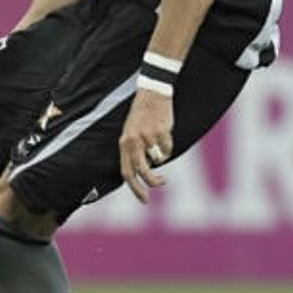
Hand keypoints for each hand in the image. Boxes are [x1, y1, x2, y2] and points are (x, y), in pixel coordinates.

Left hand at [118, 89, 174, 203]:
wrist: (152, 93)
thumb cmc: (141, 115)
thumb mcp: (131, 133)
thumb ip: (133, 151)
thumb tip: (142, 172)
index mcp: (124, 143)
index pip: (127, 172)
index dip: (135, 189)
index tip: (145, 199)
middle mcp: (134, 141)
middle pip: (142, 170)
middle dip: (152, 182)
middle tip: (161, 184)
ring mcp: (148, 136)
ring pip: (159, 159)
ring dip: (162, 154)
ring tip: (160, 140)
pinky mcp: (162, 131)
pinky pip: (168, 148)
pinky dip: (168, 145)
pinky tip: (165, 131)